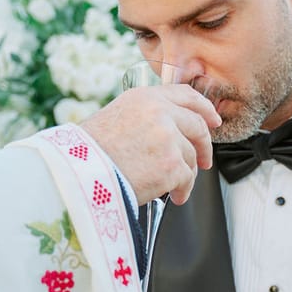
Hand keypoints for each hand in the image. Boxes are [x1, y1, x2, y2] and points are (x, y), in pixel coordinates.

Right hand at [81, 85, 220, 204]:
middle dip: (204, 146)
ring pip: (191, 157)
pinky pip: (187, 179)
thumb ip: (146, 118)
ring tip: (173, 186)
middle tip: (204, 160)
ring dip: (185, 174)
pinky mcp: (172, 165)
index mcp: (145, 98)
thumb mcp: (116, 118)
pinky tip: (173, 196)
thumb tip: (170, 132)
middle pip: (197, 126)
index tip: (213, 120)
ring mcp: (168, 138)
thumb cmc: (88, 152)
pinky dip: (182, 190)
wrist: (78, 174)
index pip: (185, 95)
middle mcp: (160, 113)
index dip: (204, 108)